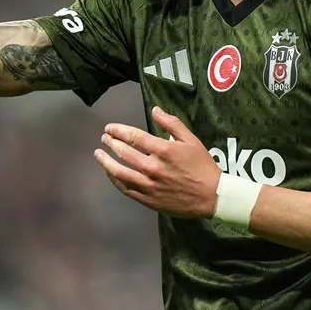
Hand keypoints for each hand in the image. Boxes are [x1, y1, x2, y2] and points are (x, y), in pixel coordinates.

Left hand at [94, 106, 221, 218]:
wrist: (211, 196)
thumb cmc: (202, 166)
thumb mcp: (191, 140)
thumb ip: (172, 123)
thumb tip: (155, 110)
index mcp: (163, 150)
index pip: (133, 137)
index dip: (118, 131)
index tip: (109, 128)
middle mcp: (153, 167)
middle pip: (123, 153)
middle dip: (110, 143)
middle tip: (104, 138)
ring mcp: (149, 185)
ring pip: (119, 172)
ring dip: (106, 162)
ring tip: (99, 155)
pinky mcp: (148, 199)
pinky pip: (126, 188)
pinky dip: (115, 180)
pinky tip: (110, 174)